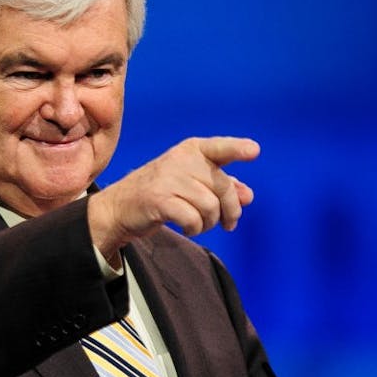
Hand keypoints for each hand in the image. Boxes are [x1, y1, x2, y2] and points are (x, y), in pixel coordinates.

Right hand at [88, 136, 259, 261]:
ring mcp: (168, 178)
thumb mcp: (194, 183)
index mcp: (192, 150)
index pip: (219, 148)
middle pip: (223, 189)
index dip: (237, 149)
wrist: (122, 206)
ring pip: (210, 207)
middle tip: (228, 224)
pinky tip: (187, 227)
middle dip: (230, 211)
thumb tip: (248, 196)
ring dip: (209, 223)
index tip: (254, 151)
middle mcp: (181, 160)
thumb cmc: (164, 192)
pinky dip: (194, 228)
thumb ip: (223, 186)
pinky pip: (192, 219)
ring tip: (199, 224)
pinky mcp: (159, 199)